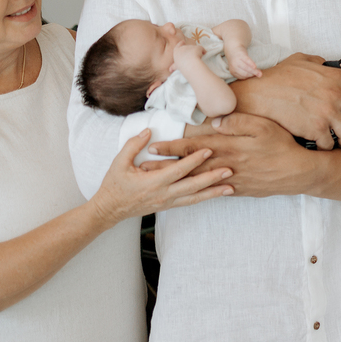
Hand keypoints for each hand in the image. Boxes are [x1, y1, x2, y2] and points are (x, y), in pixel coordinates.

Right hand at [89, 130, 231, 226]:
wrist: (109, 210)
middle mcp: (163, 194)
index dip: (194, 160)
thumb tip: (148, 131)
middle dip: (212, 178)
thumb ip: (134, 145)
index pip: (178, 170)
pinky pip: (190, 201)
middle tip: (230, 170)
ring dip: (213, 192)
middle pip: (193, 186)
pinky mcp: (168, 206)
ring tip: (231, 188)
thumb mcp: (119, 163)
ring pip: (195, 198)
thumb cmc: (114, 185)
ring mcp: (167, 202)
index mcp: (152, 183)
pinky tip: (216, 194)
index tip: (209, 150)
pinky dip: (204, 197)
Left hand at [148, 113, 311, 197]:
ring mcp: (231, 180)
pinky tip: (187, 193)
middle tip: (144, 168)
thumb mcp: (262, 125)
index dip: (172, 147)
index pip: (194, 147)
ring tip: (159, 182)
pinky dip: (197, 192)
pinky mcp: (238, 190)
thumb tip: (214, 119)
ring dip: (177, 180)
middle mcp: (226, 165)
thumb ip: (237, 121)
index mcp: (229, 147)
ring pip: (198, 181)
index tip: (153, 146)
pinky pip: (213, 192)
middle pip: (190, 166)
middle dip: (166, 166)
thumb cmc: (281, 145)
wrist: (298, 172)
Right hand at [173, 43, 204, 69]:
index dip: (181, 43)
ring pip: (195, 48)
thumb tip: (170, 70)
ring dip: (197, 52)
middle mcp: (183, 47)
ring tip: (198, 58)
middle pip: (188, 47)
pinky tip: (204, 54)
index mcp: (177, 51)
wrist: (189, 63)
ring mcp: (191, 46)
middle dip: (190, 50)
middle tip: (193, 55)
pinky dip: (203, 51)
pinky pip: (202, 49)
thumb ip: (173, 67)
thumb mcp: (176, 66)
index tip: (183, 41)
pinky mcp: (198, 47)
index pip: (178, 45)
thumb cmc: (181, 65)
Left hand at [225, 44, 262, 79]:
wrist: (233, 49)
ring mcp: (237, 61)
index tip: (255, 76)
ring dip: (254, 71)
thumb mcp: (240, 67)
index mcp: (233, 71)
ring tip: (260, 73)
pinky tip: (255, 66)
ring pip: (246, 68)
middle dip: (253, 74)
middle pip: (245, 73)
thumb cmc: (238, 60)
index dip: (249, 77)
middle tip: (260, 75)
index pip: (242, 77)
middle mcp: (234, 67)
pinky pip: (247, 60)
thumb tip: (259, 75)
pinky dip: (251, 64)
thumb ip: (248, 72)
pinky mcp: (241, 55)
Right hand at [228, 52, 340, 148]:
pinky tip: (323, 146)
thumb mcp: (299, 60)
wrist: (259, 95)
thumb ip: (317, 61)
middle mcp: (335, 95)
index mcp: (335, 77)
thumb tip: (325, 63)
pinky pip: (330, 144)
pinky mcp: (316, 130)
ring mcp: (327, 113)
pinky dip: (328, 147)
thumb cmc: (276, 77)